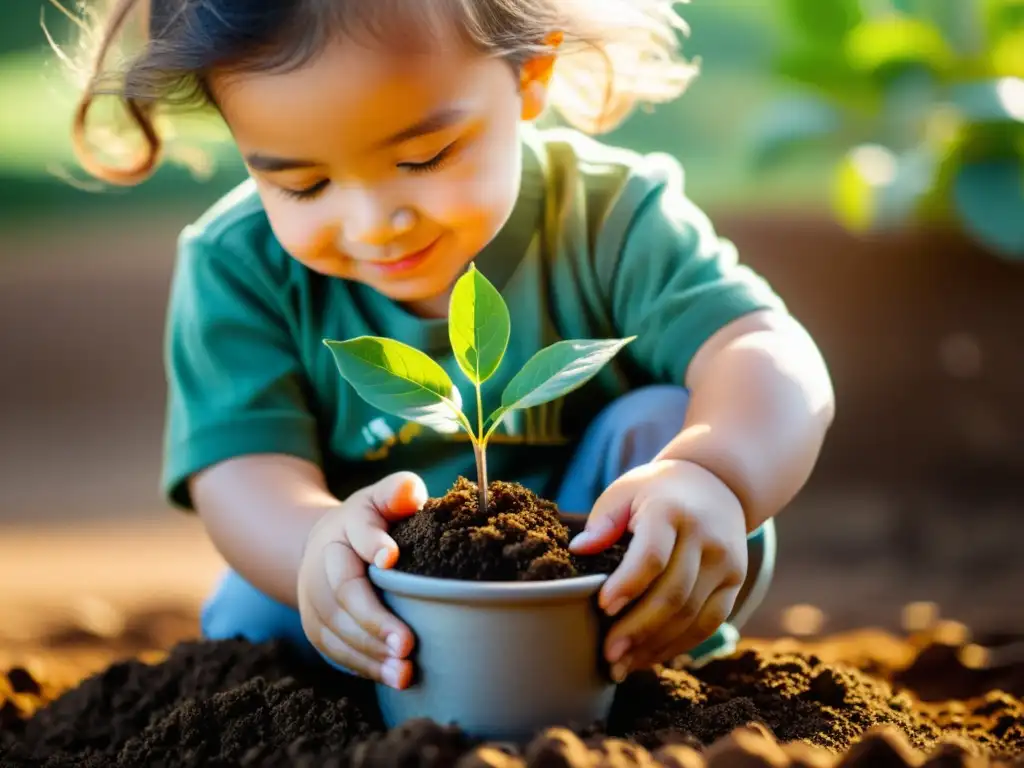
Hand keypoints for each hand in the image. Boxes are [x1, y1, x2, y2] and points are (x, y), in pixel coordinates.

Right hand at [297, 471, 425, 688]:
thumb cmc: (371, 521)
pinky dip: (364, 665)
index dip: (373, 543)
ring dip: (371, 653)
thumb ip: (399, 490)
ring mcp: (314, 597)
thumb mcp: (383, 497)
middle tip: (407, 644)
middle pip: (343, 592)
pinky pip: (335, 650)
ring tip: (405, 671)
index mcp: (346, 525)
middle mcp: (322, 562)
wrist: (327, 545)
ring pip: (336, 628)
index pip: (357, 530)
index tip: (391, 559)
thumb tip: (411, 493)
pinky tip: (391, 677)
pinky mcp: (316, 626)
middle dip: (374, 619)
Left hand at [569, 459, 746, 680]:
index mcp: (671, 511)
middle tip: (608, 654)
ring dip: (655, 646)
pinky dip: (678, 645)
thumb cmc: (656, 491)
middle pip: (673, 594)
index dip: (628, 585)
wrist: (716, 483)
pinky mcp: (735, 582)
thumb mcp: (625, 491)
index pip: (652, 555)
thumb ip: (603, 521)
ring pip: (692, 616)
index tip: (602, 607)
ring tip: (622, 665)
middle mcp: (705, 538)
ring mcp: (726, 562)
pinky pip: (709, 623)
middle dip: (638, 629)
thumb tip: (579, 550)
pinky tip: (649, 657)